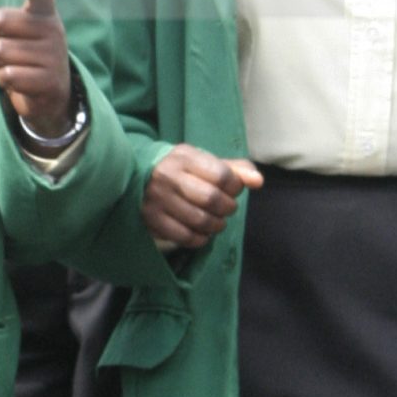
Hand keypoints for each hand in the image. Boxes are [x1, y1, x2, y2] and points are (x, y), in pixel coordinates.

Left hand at [0, 0, 74, 132]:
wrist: (47, 89)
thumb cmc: (20, 49)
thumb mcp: (1, 29)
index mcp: (43, 12)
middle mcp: (53, 29)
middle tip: (6, 46)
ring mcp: (54, 55)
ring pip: (0, 52)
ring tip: (14, 64)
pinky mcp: (50, 80)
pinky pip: (8, 75)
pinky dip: (4, 79)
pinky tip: (19, 79)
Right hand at [141, 144, 262, 250]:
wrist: (138, 179)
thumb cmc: (182, 171)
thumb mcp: (205, 163)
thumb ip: (235, 170)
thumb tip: (258, 181)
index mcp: (184, 158)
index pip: (222, 175)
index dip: (235, 187)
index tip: (233, 190)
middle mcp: (167, 176)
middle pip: (212, 199)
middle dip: (228, 208)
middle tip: (227, 208)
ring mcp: (156, 200)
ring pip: (199, 220)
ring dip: (216, 225)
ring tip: (217, 222)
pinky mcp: (150, 220)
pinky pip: (184, 237)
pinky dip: (200, 239)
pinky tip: (202, 233)